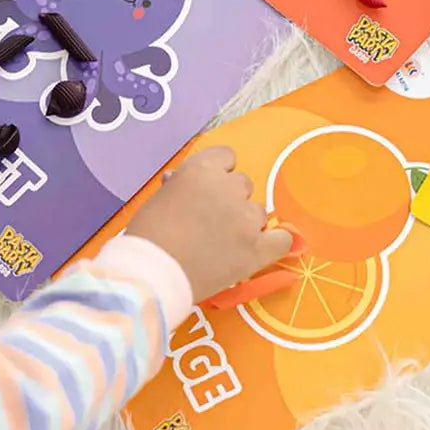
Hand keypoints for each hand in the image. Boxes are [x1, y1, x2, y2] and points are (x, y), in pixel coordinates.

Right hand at [126, 146, 292, 302]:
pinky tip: (263, 247)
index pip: (225, 156)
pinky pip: (282, 239)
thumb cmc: (147, 236)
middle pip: (242, 184)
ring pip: (258, 212)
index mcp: (202, 169)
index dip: (217, 173)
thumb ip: (177, 185)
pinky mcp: (256, 249)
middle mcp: (229, 188)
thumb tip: (177, 180)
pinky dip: (275, 242)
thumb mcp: (158, 199)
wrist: (153, 273)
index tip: (207, 189)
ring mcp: (246, 219)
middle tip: (211, 220)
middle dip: (230, 198)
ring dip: (245, 222)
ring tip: (224, 242)